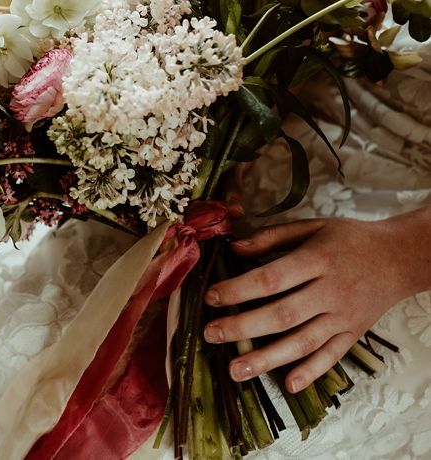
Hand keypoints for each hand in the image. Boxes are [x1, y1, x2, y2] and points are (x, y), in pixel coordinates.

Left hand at [202, 210, 430, 393]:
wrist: (400, 257)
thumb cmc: (349, 238)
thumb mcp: (311, 226)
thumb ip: (272, 237)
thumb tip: (234, 249)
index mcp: (316, 260)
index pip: (271, 279)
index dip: (239, 289)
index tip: (211, 297)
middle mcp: (330, 291)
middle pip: (282, 315)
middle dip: (243, 327)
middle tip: (211, 334)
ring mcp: (343, 317)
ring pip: (303, 342)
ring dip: (267, 359)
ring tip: (235, 370)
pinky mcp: (354, 334)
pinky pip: (331, 356)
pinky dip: (311, 372)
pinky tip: (287, 385)